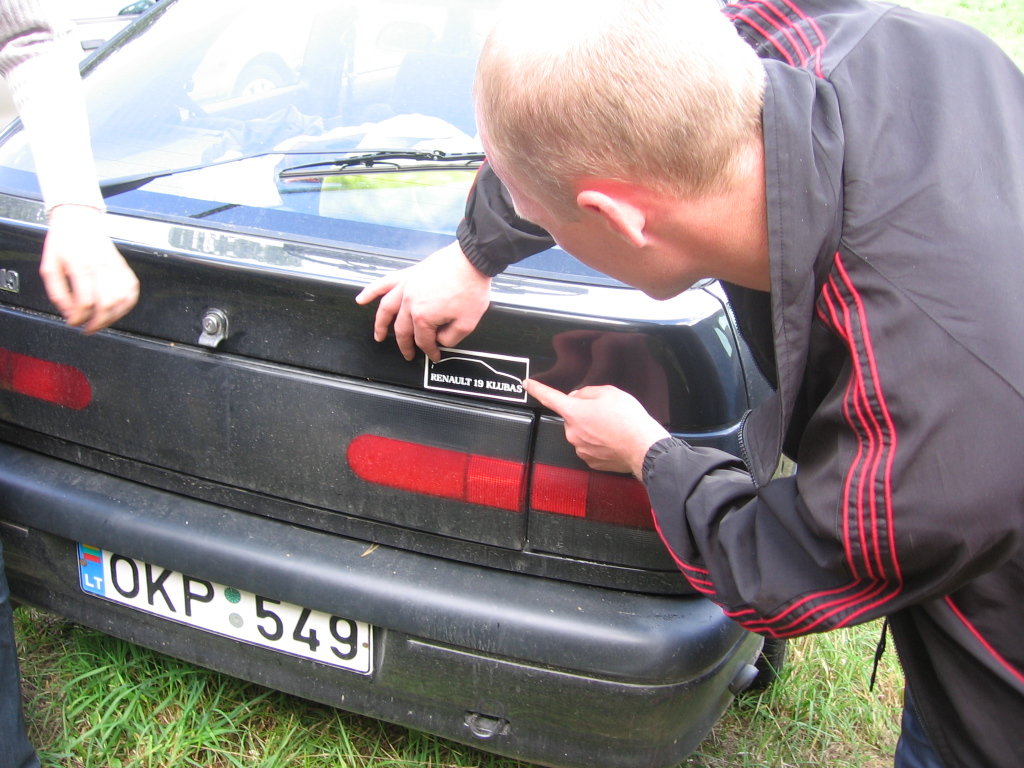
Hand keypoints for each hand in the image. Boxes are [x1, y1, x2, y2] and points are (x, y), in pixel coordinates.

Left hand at [39, 204, 138, 332]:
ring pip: (123, 300)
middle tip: (89, 328)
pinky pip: (132, 290)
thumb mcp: (49, 267)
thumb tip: (68, 312)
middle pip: (107, 304)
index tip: (73, 323)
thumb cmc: (63, 242)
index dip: (79, 318)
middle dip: (98, 322)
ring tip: (102, 322)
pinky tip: (119, 309)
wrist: (78, 220)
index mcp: (80, 266)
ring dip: (114, 317)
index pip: (85, 301)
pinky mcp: (123, 266)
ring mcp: (115, 266)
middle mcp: (101, 266)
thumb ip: (57, 293)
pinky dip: (128, 304)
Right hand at [355, 241, 491, 361]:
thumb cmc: (470, 287)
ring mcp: (406, 287)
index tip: (435, 355)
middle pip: (403, 329)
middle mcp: (409, 303)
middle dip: (406, 345)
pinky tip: (361, 299)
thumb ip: (450, 338)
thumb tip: (440, 341)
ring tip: (378, 335)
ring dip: (380, 325)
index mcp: (423, 317)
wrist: (472, 260)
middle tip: (408, 354)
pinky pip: (384, 283)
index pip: (423, 341)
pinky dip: (371, 291)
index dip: (430, 351)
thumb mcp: (467, 323)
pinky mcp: (409, 274)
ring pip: (386, 310)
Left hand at [525, 379, 669, 477]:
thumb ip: (587, 392)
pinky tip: (613, 439)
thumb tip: (579, 397)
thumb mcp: (609, 392)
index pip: (549, 397)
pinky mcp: (590, 460)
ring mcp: (580, 448)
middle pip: (572, 416)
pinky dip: (599, 442)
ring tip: (613, 428)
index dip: (537, 388)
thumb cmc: (629, 420)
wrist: (643, 447)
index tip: (528, 384)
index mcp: (574, 412)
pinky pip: (590, 447)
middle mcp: (573, 432)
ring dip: (593, 429)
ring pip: (581, 432)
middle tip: (605, 413)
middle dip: (584, 413)